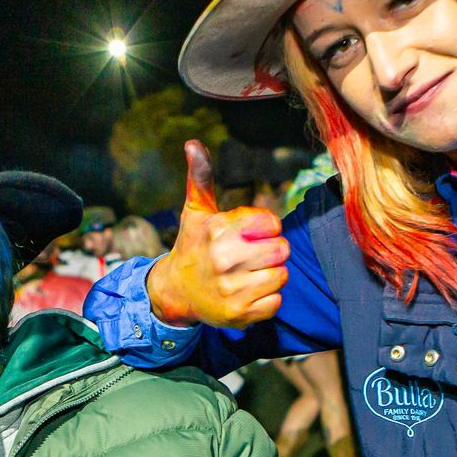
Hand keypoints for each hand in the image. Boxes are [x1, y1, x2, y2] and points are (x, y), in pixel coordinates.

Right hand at [144, 140, 289, 328]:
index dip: (266, 228)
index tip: (249, 234)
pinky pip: (276, 301)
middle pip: (282, 250)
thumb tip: (193, 143)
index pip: (271, 223)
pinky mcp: (238, 314)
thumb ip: (201, 177)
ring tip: (250, 274)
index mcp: (218, 230)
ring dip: (271, 275)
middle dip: (272, 251)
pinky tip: (249, 293)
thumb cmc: (193, 245)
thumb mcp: (195, 211)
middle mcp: (224, 259)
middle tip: (253, 256)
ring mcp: (231, 289)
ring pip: (281, 275)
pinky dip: (267, 298)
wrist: (175, 291)